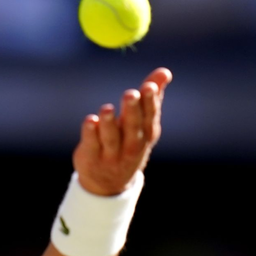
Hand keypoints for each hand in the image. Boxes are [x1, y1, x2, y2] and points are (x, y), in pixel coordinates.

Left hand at [73, 67, 172, 195]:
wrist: (110, 183)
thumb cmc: (129, 143)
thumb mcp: (142, 124)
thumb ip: (152, 97)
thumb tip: (164, 72)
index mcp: (145, 135)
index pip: (149, 117)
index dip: (150, 102)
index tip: (149, 86)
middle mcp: (131, 146)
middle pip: (132, 127)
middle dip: (132, 111)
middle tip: (130, 94)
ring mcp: (111, 154)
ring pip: (111, 138)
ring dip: (109, 123)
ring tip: (107, 108)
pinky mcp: (92, 157)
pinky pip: (92, 144)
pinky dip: (91, 133)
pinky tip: (90, 121)